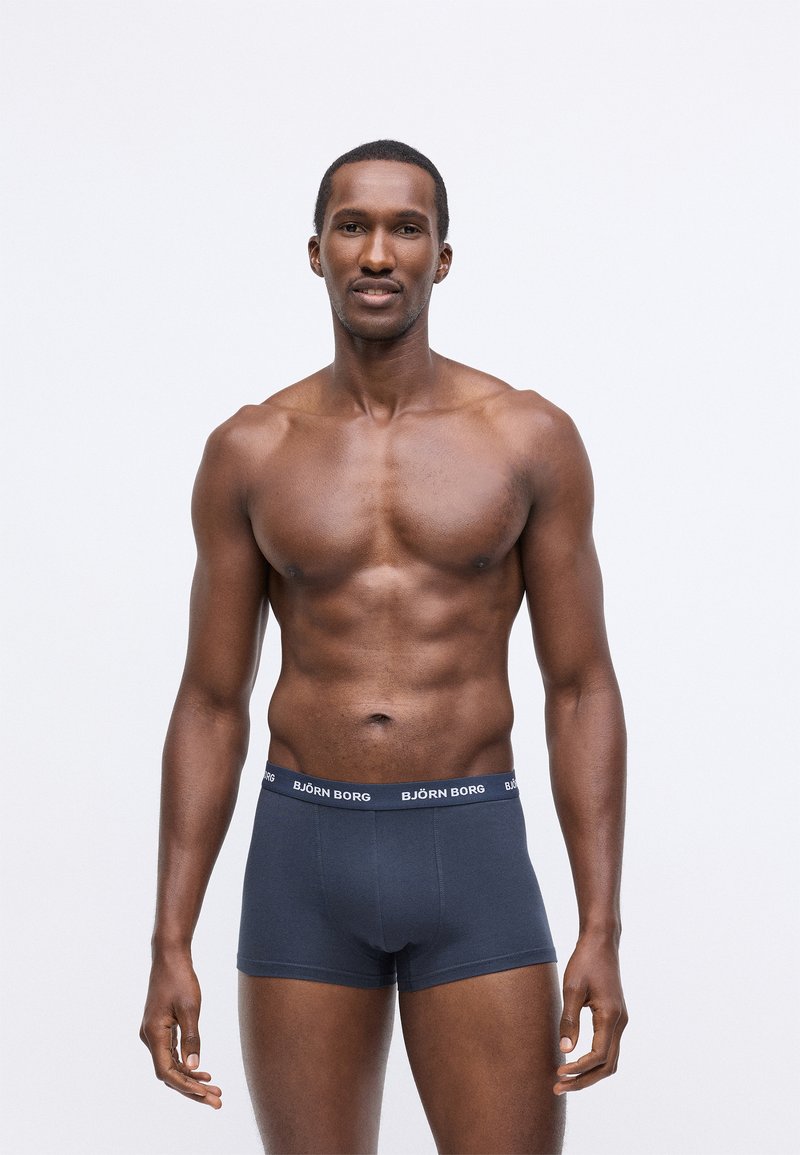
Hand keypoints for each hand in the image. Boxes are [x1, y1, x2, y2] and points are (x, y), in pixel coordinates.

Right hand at [139, 950, 221, 1108]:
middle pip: (169, 1073)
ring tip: (215, 1090)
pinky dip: (186, 1065)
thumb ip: (192, 1038)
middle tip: (217, 1101)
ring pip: (171, 1065)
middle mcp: (150, 1037)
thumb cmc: (180, 979)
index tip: (206, 1095)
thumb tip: (194, 1068)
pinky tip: (202, 1072)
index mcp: (154, 1034)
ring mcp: (154, 1033)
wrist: (170, 957)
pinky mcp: (160, 1028)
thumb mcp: (190, 1008)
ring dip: (191, 1079)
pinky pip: (172, 1054)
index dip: (186, 1086)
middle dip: (192, 1089)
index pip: (167, 1071)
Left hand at [554, 932, 627, 1094]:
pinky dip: (593, 1061)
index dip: (578, 1070)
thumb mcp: (572, 988)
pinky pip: (608, 1047)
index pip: (597, 1056)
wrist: (601, 942)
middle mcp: (620, 1022)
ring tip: (565, 1080)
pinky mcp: (615, 1017)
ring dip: (589, 1073)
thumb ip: (569, 1020)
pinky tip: (575, 1061)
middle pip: (607, 1065)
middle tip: (558, 1088)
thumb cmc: (584, 962)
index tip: (558, 1073)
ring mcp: (620, 1020)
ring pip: (610, 1059)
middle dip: (584, 1080)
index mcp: (610, 1016)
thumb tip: (565, 1051)